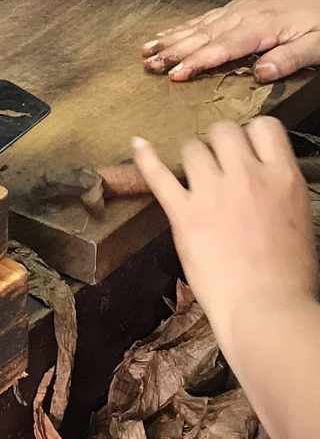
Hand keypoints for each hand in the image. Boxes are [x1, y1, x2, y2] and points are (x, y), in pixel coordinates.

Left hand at [132, 119, 317, 346]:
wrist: (267, 312)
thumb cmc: (291, 277)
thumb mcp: (300, 219)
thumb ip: (279, 189)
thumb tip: (265, 179)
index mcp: (283, 178)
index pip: (264, 126)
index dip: (252, 135)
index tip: (246, 149)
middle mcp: (246, 176)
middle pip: (223, 130)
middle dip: (219, 143)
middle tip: (218, 164)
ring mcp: (211, 193)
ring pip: (192, 147)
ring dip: (193, 157)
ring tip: (194, 174)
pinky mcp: (183, 214)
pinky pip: (158, 175)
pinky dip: (145, 157)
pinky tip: (138, 144)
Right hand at [142, 0, 319, 81]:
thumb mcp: (317, 45)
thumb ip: (289, 59)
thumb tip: (261, 74)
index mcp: (259, 28)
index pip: (221, 49)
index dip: (196, 62)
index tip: (174, 74)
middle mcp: (242, 17)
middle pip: (201, 37)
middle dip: (172, 51)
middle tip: (148, 64)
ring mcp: (237, 10)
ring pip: (197, 26)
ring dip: (170, 39)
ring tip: (146, 50)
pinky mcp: (238, 7)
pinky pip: (204, 17)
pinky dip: (183, 26)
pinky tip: (169, 32)